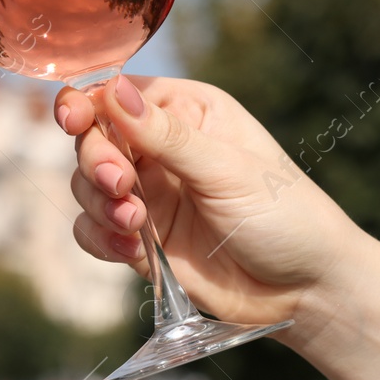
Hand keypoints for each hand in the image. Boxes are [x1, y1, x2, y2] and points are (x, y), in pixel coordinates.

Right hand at [54, 75, 367, 347]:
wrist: (306, 289)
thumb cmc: (285, 215)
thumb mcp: (228, 170)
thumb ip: (166, 135)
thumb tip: (112, 89)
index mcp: (186, 111)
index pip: (116, 93)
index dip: (86, 104)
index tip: (74, 121)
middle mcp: (160, 147)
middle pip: (92, 139)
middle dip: (98, 163)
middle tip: (123, 187)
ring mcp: (148, 194)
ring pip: (86, 185)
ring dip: (100, 206)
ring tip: (136, 227)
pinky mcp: (141, 239)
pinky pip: (92, 231)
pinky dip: (100, 239)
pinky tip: (131, 251)